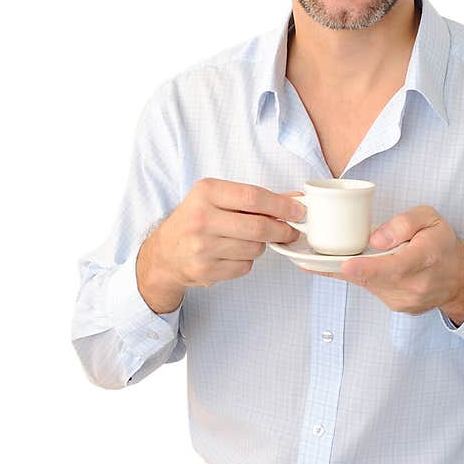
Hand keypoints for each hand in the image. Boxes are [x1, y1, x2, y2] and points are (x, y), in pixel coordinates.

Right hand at [136, 179, 305, 312]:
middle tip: (291, 231)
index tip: (299, 211)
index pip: (253, 197)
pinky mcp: (205, 271)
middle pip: (258, 226)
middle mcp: (201, 219)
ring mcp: (202, 247)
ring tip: (250, 240)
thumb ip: (254, 198)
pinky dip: (247, 261)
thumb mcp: (218, 198)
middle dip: (282, 230)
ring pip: (255, 248)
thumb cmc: (197, 219)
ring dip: (262, 245)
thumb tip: (295, 200)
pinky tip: (234, 254)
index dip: (282, 205)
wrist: (165, 253)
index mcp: (206, 192)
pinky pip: (244, 266)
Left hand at [310, 206, 463, 325]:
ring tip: (333, 255)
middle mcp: (416, 284)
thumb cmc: (441, 243)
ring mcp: (405, 300)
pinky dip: (359, 276)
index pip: (395, 266)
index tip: (345, 265)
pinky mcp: (397, 306)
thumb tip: (376, 238)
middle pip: (374, 277)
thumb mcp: (430, 218)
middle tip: (314, 256)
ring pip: (368, 284)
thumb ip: (404, 222)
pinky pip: (370, 289)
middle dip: (344, 266)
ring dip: (351, 269)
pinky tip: (351, 264)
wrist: (458, 277)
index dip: (367, 267)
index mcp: (426, 258)